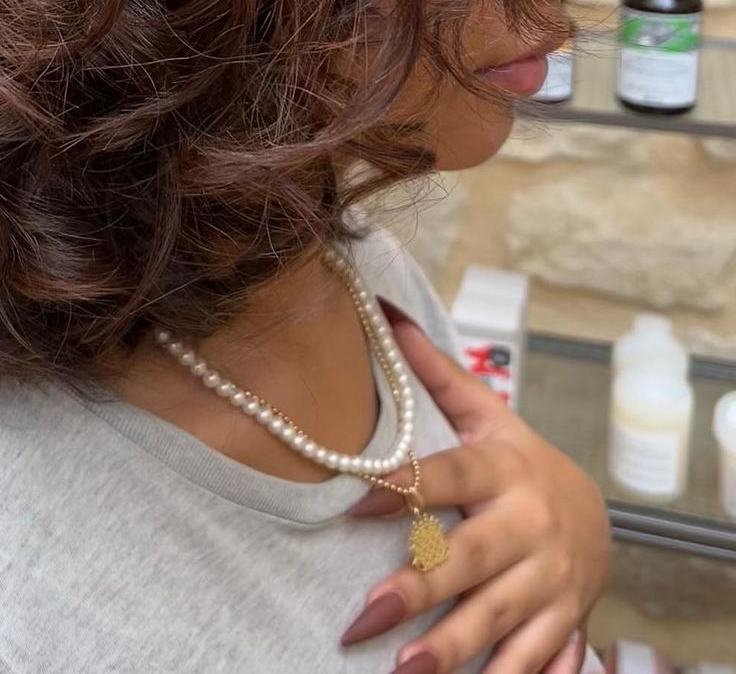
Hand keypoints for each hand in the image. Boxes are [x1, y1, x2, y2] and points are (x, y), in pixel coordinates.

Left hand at [340, 316, 610, 672]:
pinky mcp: (562, 623)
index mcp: (503, 469)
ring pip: (499, 618)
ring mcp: (549, 580)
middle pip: (470, 558)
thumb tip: (387, 314)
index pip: (448, 476)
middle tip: (365, 615)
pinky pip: (536, 661)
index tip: (354, 501)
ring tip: (404, 671)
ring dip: (454, 649)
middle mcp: (528, 526)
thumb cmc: (519, 462)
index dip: (404, 488)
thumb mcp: (488, 415)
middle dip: (420, 589)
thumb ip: (437, 374)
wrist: (596, 515)